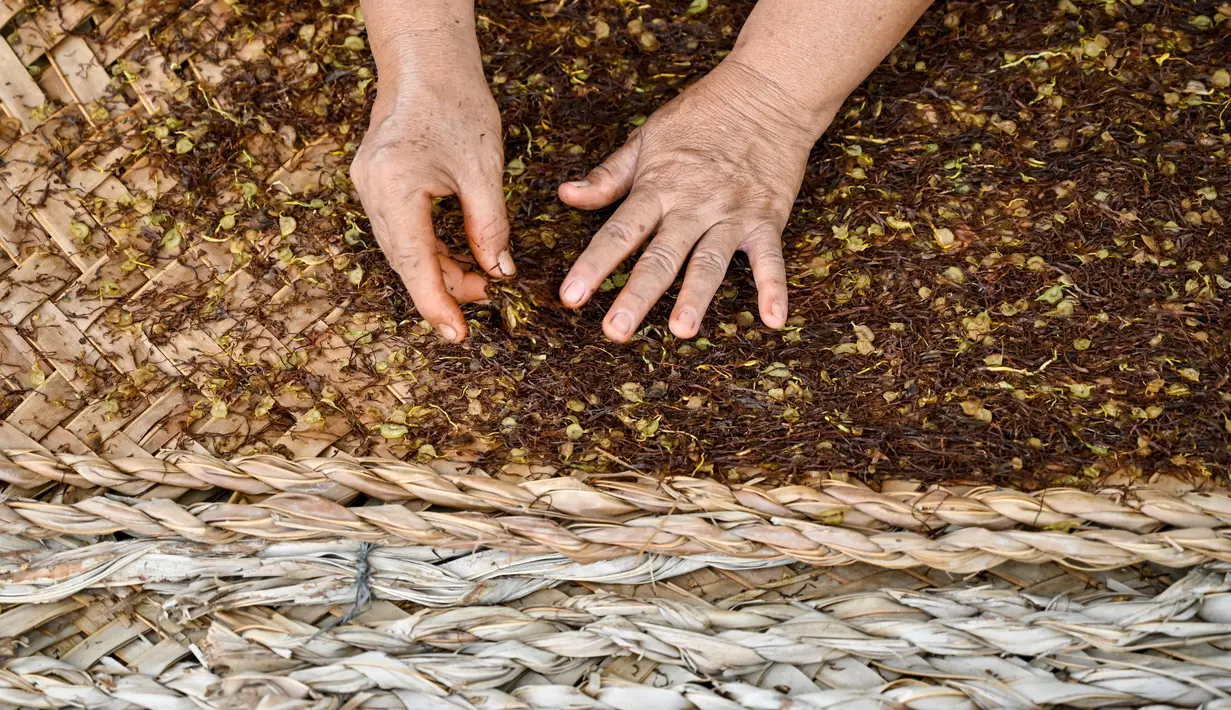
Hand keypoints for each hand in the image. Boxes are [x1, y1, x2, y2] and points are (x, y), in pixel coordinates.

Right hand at [351, 52, 511, 341]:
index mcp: (393, 188)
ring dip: (442, 269)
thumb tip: (499, 274)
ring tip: (483, 283)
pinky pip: (403, 230)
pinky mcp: (377, 183)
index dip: (436, 305)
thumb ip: (490, 227)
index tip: (457, 336)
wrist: (426, 61)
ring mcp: (368, 187)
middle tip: (489, 302)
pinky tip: (462, 259)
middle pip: (406, 260)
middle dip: (446, 288)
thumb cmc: (457, 105)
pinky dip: (432, 248)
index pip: (413, 263)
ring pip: (404, 248)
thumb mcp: (484, 171)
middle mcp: (370, 192)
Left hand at [557, 59, 828, 341]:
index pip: (618, 232)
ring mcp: (731, 213)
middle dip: (636, 295)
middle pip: (660, 257)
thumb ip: (608, 176)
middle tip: (615, 332)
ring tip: (681, 331)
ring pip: (710, 262)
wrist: (766, 91)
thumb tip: (565, 195)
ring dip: (696, 297)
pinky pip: (771, 258)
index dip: (592, 266)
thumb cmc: (701, 115)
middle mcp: (692, 205)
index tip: (569, 297)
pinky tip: (774, 320)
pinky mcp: (767, 218)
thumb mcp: (647, 138)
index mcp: (658, 187)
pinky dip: (774, 289)